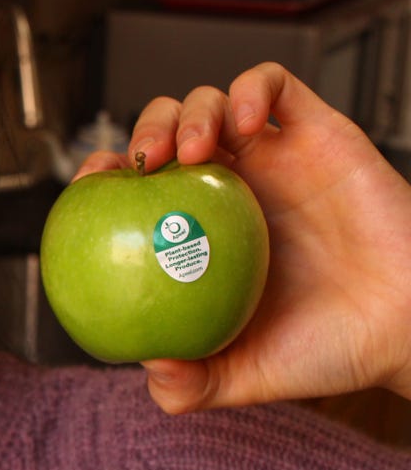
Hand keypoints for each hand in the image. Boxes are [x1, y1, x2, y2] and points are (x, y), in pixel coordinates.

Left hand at [75, 62, 410, 412]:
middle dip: (141, 132)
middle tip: (139, 164)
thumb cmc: (328, 351)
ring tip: (191, 149)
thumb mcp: (244, 377)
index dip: (103, 178)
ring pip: (212, 102)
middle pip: (166, 133)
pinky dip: (250, 88)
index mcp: (197, 235)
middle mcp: (229, 192)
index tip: (90, 189)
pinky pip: (276, 86)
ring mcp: (272, 158)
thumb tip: (146, 367)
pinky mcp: (318, 133)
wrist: (407, 330)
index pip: (133, 190)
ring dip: (189, 111)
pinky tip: (244, 121)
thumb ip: (190, 384)